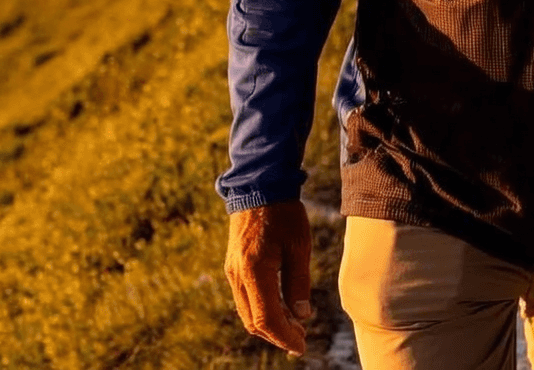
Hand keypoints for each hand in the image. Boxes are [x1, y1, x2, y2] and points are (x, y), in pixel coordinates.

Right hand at [225, 200, 314, 354]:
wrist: (258, 187)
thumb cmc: (283, 213)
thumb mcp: (299, 246)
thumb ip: (299, 283)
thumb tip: (302, 316)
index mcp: (254, 270)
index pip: (266, 318)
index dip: (284, 336)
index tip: (301, 347)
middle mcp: (237, 275)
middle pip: (253, 321)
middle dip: (277, 335)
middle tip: (301, 340)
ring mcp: (232, 272)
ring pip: (247, 312)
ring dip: (269, 325)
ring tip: (294, 327)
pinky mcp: (233, 267)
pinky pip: (245, 298)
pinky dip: (261, 310)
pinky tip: (281, 308)